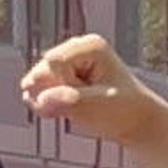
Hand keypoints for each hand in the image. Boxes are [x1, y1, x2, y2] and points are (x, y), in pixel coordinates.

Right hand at [19, 35, 167, 165]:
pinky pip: (36, 87)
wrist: (135, 121)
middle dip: (54, 93)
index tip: (89, 95)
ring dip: (48, 100)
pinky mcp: (60, 75)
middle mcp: (75, 47)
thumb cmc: (123, 110)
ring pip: (36, 80)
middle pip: (43, 70)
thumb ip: (64, 100)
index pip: (55, 62)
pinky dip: (44, 102)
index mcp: (90, 45)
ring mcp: (66, 60)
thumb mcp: (96, 106)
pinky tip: (59, 110)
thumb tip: (32, 94)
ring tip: (75, 109)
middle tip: (82, 105)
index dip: (64, 84)